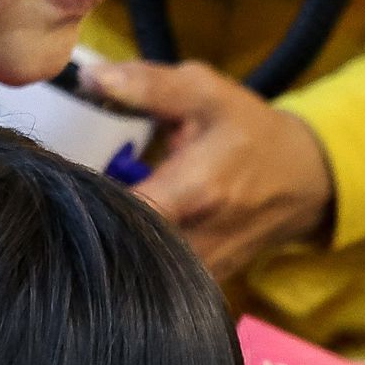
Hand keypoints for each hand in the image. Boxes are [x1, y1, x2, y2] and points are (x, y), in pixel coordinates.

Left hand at [93, 57, 334, 278]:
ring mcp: (200, 273)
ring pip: (132, 272)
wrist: (301, 180)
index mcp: (194, 192)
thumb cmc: (248, 131)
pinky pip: (151, 282)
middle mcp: (195, 242)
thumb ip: (147, 85)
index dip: (83, 198)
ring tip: (100, 212)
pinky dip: (133, 259)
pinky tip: (127, 232)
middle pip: (118, 247)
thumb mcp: (205, 92)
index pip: (118, 212)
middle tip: (71, 193)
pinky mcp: (200, 287)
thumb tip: (89, 78)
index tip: (62, 178)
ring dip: (111, 242)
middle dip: (91, 221)